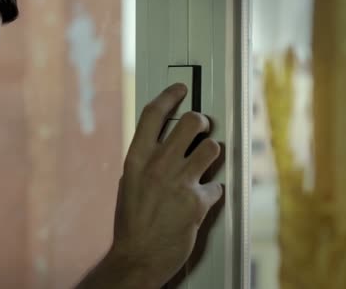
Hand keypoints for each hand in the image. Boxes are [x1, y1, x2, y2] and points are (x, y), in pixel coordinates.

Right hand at [108, 83, 223, 286]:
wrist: (137, 256)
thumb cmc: (131, 223)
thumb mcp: (128, 183)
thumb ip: (144, 161)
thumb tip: (159, 144)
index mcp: (136, 159)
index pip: (153, 114)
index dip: (170, 96)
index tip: (180, 89)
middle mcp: (158, 166)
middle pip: (190, 122)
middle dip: (201, 121)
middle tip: (202, 126)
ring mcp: (179, 182)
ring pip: (212, 148)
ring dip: (212, 153)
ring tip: (205, 161)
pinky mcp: (198, 202)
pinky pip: (217, 185)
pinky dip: (212, 190)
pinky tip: (202, 197)